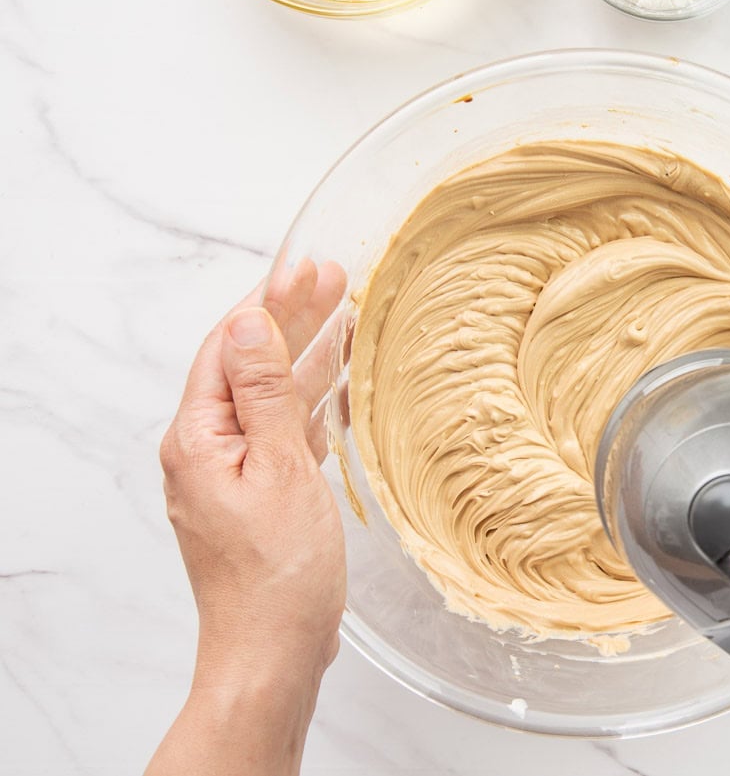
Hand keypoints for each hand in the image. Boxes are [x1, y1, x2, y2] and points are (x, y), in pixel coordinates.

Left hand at [148, 259, 346, 775]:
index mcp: (198, 437)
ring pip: (268, 397)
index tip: (308, 267)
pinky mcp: (256, 495)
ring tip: (343, 314)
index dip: (271, 301)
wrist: (273, 650)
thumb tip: (252, 323)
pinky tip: (332, 386)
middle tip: (334, 276)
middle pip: (249, 363)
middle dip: (292, 318)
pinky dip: (307, 403)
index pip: (230, 345)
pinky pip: (280, 432)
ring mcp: (230, 472)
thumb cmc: (277, 574)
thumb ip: (265, 393)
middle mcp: (206, 448)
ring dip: (305, 356)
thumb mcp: (279, 469)